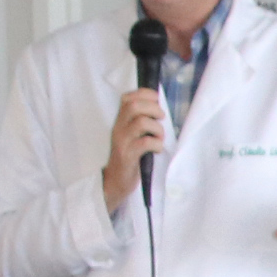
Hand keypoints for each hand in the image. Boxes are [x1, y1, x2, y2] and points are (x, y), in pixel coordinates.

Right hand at [101, 88, 169, 212]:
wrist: (114, 182)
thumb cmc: (129, 157)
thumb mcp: (132, 135)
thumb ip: (141, 122)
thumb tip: (159, 109)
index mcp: (120, 121)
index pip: (128, 98)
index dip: (145, 94)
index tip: (157, 100)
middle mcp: (118, 128)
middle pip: (134, 106)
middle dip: (153, 108)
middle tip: (161, 119)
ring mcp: (122, 142)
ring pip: (141, 122)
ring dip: (157, 128)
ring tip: (159, 137)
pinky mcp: (127, 156)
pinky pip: (145, 143)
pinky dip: (156, 144)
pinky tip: (156, 150)